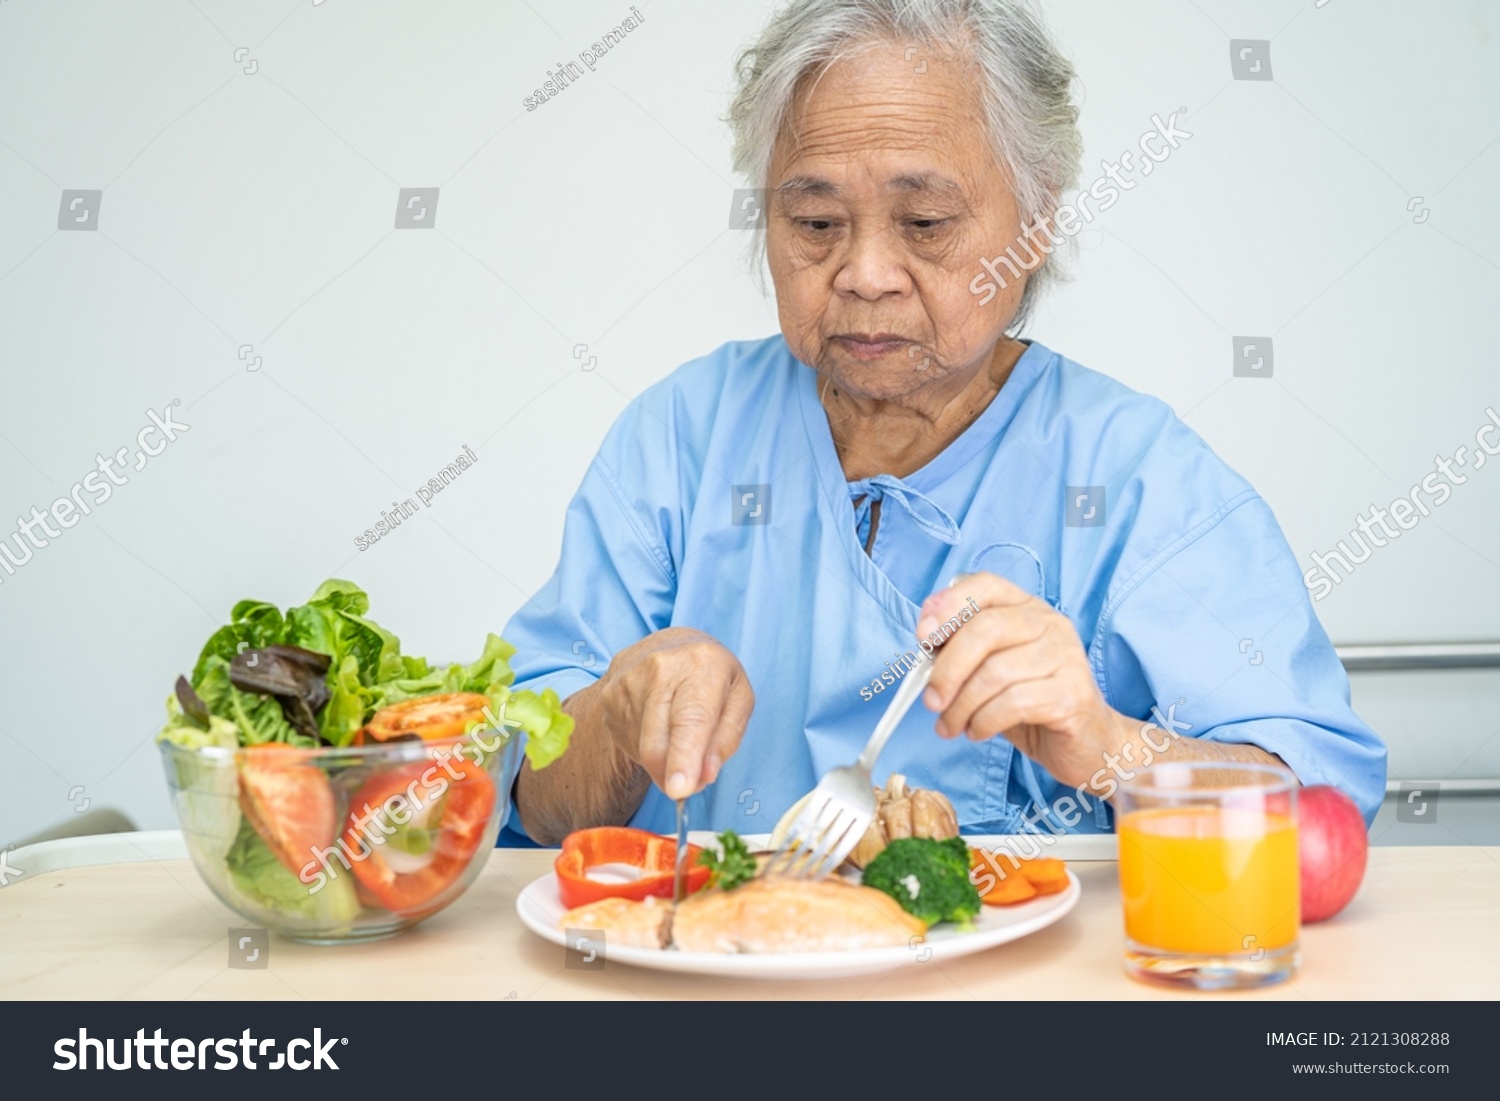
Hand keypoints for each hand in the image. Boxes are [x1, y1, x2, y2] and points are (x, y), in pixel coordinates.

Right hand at [597, 627, 753, 799]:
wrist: (671, 646)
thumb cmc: (712, 677)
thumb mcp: (739, 699)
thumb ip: (727, 739)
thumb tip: (704, 775)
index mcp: (701, 664)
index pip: (690, 718)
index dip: (684, 757)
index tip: (679, 790)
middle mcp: (659, 667)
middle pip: (658, 740)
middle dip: (670, 774)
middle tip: (686, 788)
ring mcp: (627, 681)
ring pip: (643, 748)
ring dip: (663, 761)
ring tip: (679, 738)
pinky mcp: (609, 697)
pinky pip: (629, 743)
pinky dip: (647, 750)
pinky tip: (659, 729)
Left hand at [915, 573, 1130, 790]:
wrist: (1087, 742)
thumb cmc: (1031, 703)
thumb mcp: (991, 671)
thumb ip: (962, 652)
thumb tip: (924, 647)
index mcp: (1027, 608)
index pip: (985, 585)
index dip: (949, 604)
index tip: (923, 637)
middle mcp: (1050, 624)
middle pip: (985, 629)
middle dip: (947, 668)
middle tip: (930, 700)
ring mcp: (1066, 657)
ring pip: (995, 672)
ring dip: (961, 705)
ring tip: (951, 725)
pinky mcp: (1072, 694)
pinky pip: (1013, 703)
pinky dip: (984, 721)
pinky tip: (977, 731)